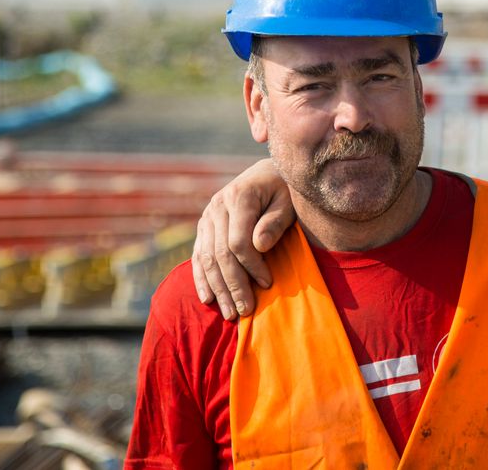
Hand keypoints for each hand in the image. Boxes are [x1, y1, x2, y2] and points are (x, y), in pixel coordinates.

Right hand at [192, 158, 294, 319]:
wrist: (268, 174)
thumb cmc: (285, 190)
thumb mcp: (288, 202)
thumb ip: (275, 222)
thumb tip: (259, 245)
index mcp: (239, 197)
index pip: (238, 242)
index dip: (252, 266)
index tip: (267, 283)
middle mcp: (217, 206)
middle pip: (220, 254)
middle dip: (233, 285)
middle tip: (245, 311)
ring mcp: (208, 216)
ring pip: (207, 258)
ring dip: (218, 289)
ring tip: (230, 313)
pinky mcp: (204, 226)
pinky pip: (199, 255)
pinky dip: (202, 278)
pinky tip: (209, 299)